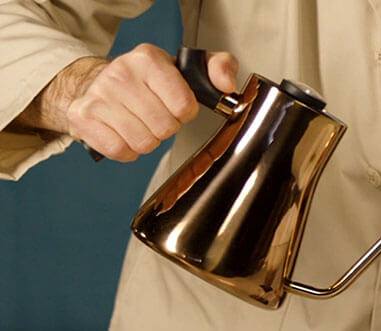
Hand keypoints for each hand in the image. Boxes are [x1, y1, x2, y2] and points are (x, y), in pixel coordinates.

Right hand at [14, 43, 236, 161]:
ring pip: (143, 143)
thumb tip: (227, 85)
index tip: (177, 105)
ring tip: (140, 123)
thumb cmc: (149, 81)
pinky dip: (127, 149)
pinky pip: (120, 151)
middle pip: (164, 128)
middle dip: (166, 127)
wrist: (97, 81)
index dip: (185, 112)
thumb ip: (219, 67)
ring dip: (147, 139)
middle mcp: (120, 74)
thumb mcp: (188, 67)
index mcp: (148, 59)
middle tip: (156, 115)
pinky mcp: (83, 118)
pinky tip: (124, 132)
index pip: (183, 105)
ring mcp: (98, 96)